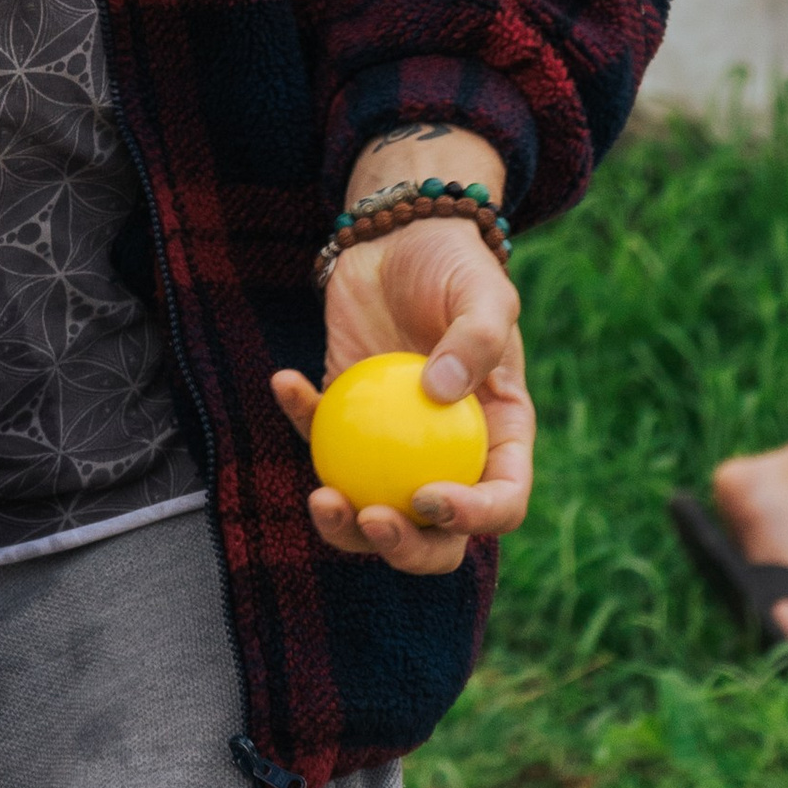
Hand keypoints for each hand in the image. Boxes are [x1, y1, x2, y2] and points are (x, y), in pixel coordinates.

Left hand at [271, 212, 535, 576]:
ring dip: (344, 525)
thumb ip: (475, 339)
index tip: (428, 496)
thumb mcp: (483, 290)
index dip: (473, 518)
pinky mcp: (346, 419)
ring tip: (320, 498)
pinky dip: (300, 419)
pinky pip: (319, 439)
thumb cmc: (453, 264)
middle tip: (370, 519)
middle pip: (437, 536)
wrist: (399, 237)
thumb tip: (439, 396)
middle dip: (405, 550)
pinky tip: (286, 381)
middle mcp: (449, 455)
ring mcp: (394, 446)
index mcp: (499, 438)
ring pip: (372, 512)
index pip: (501, 502)